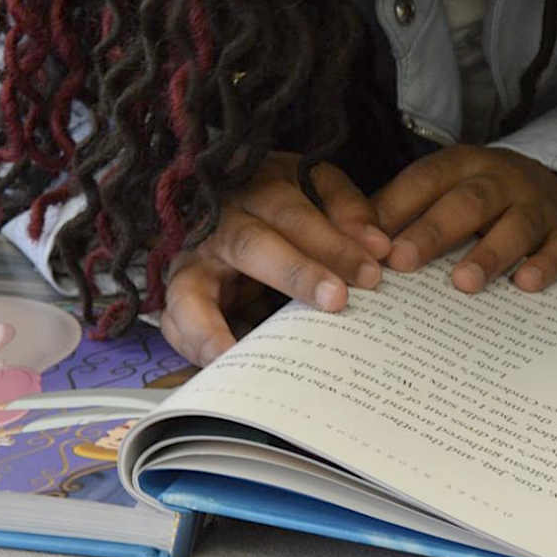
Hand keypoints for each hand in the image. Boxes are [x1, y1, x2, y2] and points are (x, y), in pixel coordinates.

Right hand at [161, 152, 383, 365]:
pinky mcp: (179, 296)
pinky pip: (176, 325)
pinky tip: (223, 368)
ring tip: (239, 355)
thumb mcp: (315, 189)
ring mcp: (192, 262)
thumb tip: (379, 246)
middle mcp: (220, 225)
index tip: (372, 271)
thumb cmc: (279, 201)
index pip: (295, 215)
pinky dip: (195, 347)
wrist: (221, 202)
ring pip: (192, 292)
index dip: (334, 243)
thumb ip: (347, 211)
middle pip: (252, 245)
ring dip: (217, 326)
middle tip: (337, 301)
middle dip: (296, 273)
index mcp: (257, 191)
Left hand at [370, 146, 556, 293]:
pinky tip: (527, 284)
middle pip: (468, 201)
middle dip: (434, 231)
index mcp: (462, 166)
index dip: (396, 208)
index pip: (425, 180)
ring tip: (463, 283)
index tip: (368, 242)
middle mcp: (501, 181)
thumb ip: (399, 211)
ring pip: (515, 225)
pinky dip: (546, 266)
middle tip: (402, 261)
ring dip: (489, 253)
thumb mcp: (444, 189)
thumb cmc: (482, 198)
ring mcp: (537, 207)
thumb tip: (345, 241)